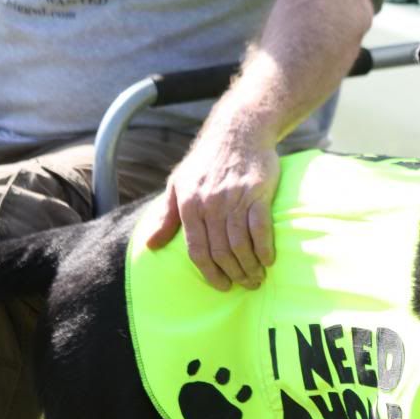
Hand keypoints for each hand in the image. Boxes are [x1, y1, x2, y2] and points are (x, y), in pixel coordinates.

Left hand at [145, 132, 277, 290]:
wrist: (237, 132)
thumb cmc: (206, 160)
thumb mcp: (178, 184)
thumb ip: (166, 217)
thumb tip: (150, 246)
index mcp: (189, 205)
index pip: (197, 250)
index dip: (210, 273)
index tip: (221, 286)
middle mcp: (210, 204)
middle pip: (221, 251)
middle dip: (233, 274)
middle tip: (245, 285)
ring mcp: (234, 199)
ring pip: (240, 244)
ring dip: (250, 267)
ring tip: (257, 277)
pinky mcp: (257, 193)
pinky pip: (260, 228)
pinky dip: (264, 248)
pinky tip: (268, 259)